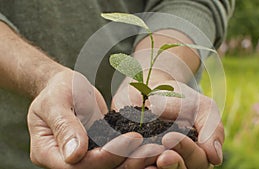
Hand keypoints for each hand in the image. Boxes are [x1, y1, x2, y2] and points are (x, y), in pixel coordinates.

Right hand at [27, 69, 142, 167]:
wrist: (64, 86)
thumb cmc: (56, 90)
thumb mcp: (56, 103)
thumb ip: (65, 127)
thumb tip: (74, 155)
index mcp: (47, 152)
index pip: (79, 165)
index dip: (106, 156)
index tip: (132, 139)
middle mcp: (65, 160)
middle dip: (125, 161)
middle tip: (151, 148)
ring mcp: (83, 156)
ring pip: (109, 166)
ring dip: (133, 159)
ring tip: (156, 148)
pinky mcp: (97, 149)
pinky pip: (115, 154)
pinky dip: (132, 151)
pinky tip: (151, 144)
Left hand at [113, 79, 223, 168]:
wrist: (149, 88)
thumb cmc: (180, 99)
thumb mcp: (203, 108)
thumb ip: (212, 130)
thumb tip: (216, 158)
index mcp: (194, 155)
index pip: (197, 162)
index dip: (187, 152)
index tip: (171, 137)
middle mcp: (174, 161)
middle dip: (171, 165)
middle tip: (162, 156)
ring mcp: (152, 161)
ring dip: (149, 167)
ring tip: (143, 156)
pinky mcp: (131, 158)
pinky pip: (130, 166)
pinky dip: (129, 163)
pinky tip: (126, 155)